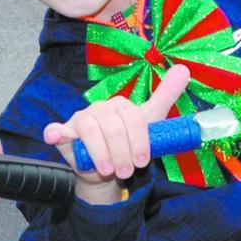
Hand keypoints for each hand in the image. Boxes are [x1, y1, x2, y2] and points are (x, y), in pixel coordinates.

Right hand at [44, 65, 190, 204]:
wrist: (108, 167)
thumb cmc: (128, 142)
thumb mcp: (150, 122)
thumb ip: (165, 96)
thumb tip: (185, 69)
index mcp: (120, 106)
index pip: (132, 118)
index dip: (138, 141)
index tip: (142, 161)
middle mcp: (100, 108)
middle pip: (112, 126)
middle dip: (122, 152)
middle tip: (127, 171)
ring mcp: (80, 119)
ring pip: (90, 130)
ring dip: (101, 153)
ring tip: (109, 170)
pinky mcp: (64, 132)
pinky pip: (56, 129)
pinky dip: (55, 132)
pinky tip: (56, 136)